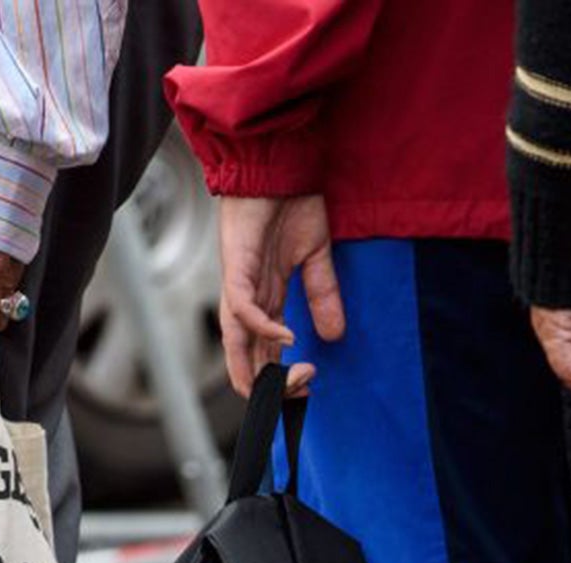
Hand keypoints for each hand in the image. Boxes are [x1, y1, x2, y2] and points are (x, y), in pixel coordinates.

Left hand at [216, 195, 344, 396]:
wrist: (278, 164)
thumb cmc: (290, 202)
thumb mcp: (315, 256)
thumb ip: (322, 294)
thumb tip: (335, 334)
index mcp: (265, 300)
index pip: (265, 353)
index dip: (282, 376)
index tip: (311, 383)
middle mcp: (248, 299)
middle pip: (247, 358)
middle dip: (274, 384)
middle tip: (305, 390)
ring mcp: (240, 284)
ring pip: (237, 343)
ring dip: (263, 367)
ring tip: (292, 378)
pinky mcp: (236, 267)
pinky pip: (242, 308)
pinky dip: (263, 328)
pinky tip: (288, 337)